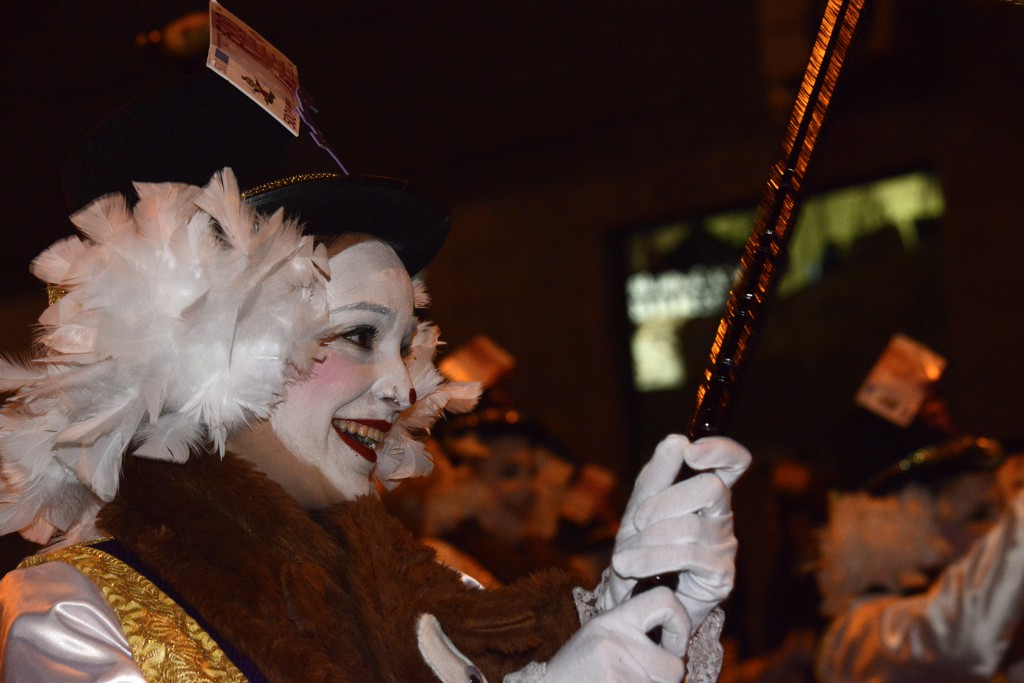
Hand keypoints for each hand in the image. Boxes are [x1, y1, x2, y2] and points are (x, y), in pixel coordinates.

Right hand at [544, 587, 689, 682]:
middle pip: (674, 665)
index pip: (664, 601)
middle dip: (665, 679)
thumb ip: (634, 634)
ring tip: (622, 682)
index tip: (672, 645)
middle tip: (642, 677)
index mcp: (613, 619)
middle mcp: (614, 639)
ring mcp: (614, 668)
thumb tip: (677, 643)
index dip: (680, 623)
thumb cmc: (577, 671)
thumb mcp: (601, 639)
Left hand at [599, 435, 750, 632]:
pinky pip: (687, 556)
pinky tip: (630, 566)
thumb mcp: (640, 505)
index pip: (733, 462)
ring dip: (648, 541)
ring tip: (622, 557)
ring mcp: (725, 545)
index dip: (721, 450)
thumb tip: (677, 441)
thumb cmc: (641, 545)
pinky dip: (651, 559)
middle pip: (711, 488)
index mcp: (706, 491)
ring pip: (691, 526)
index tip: (691, 452)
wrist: (632, 596)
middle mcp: (722, 515)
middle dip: (666, 501)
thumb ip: (657, 475)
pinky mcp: (721, 575)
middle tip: (638, 521)